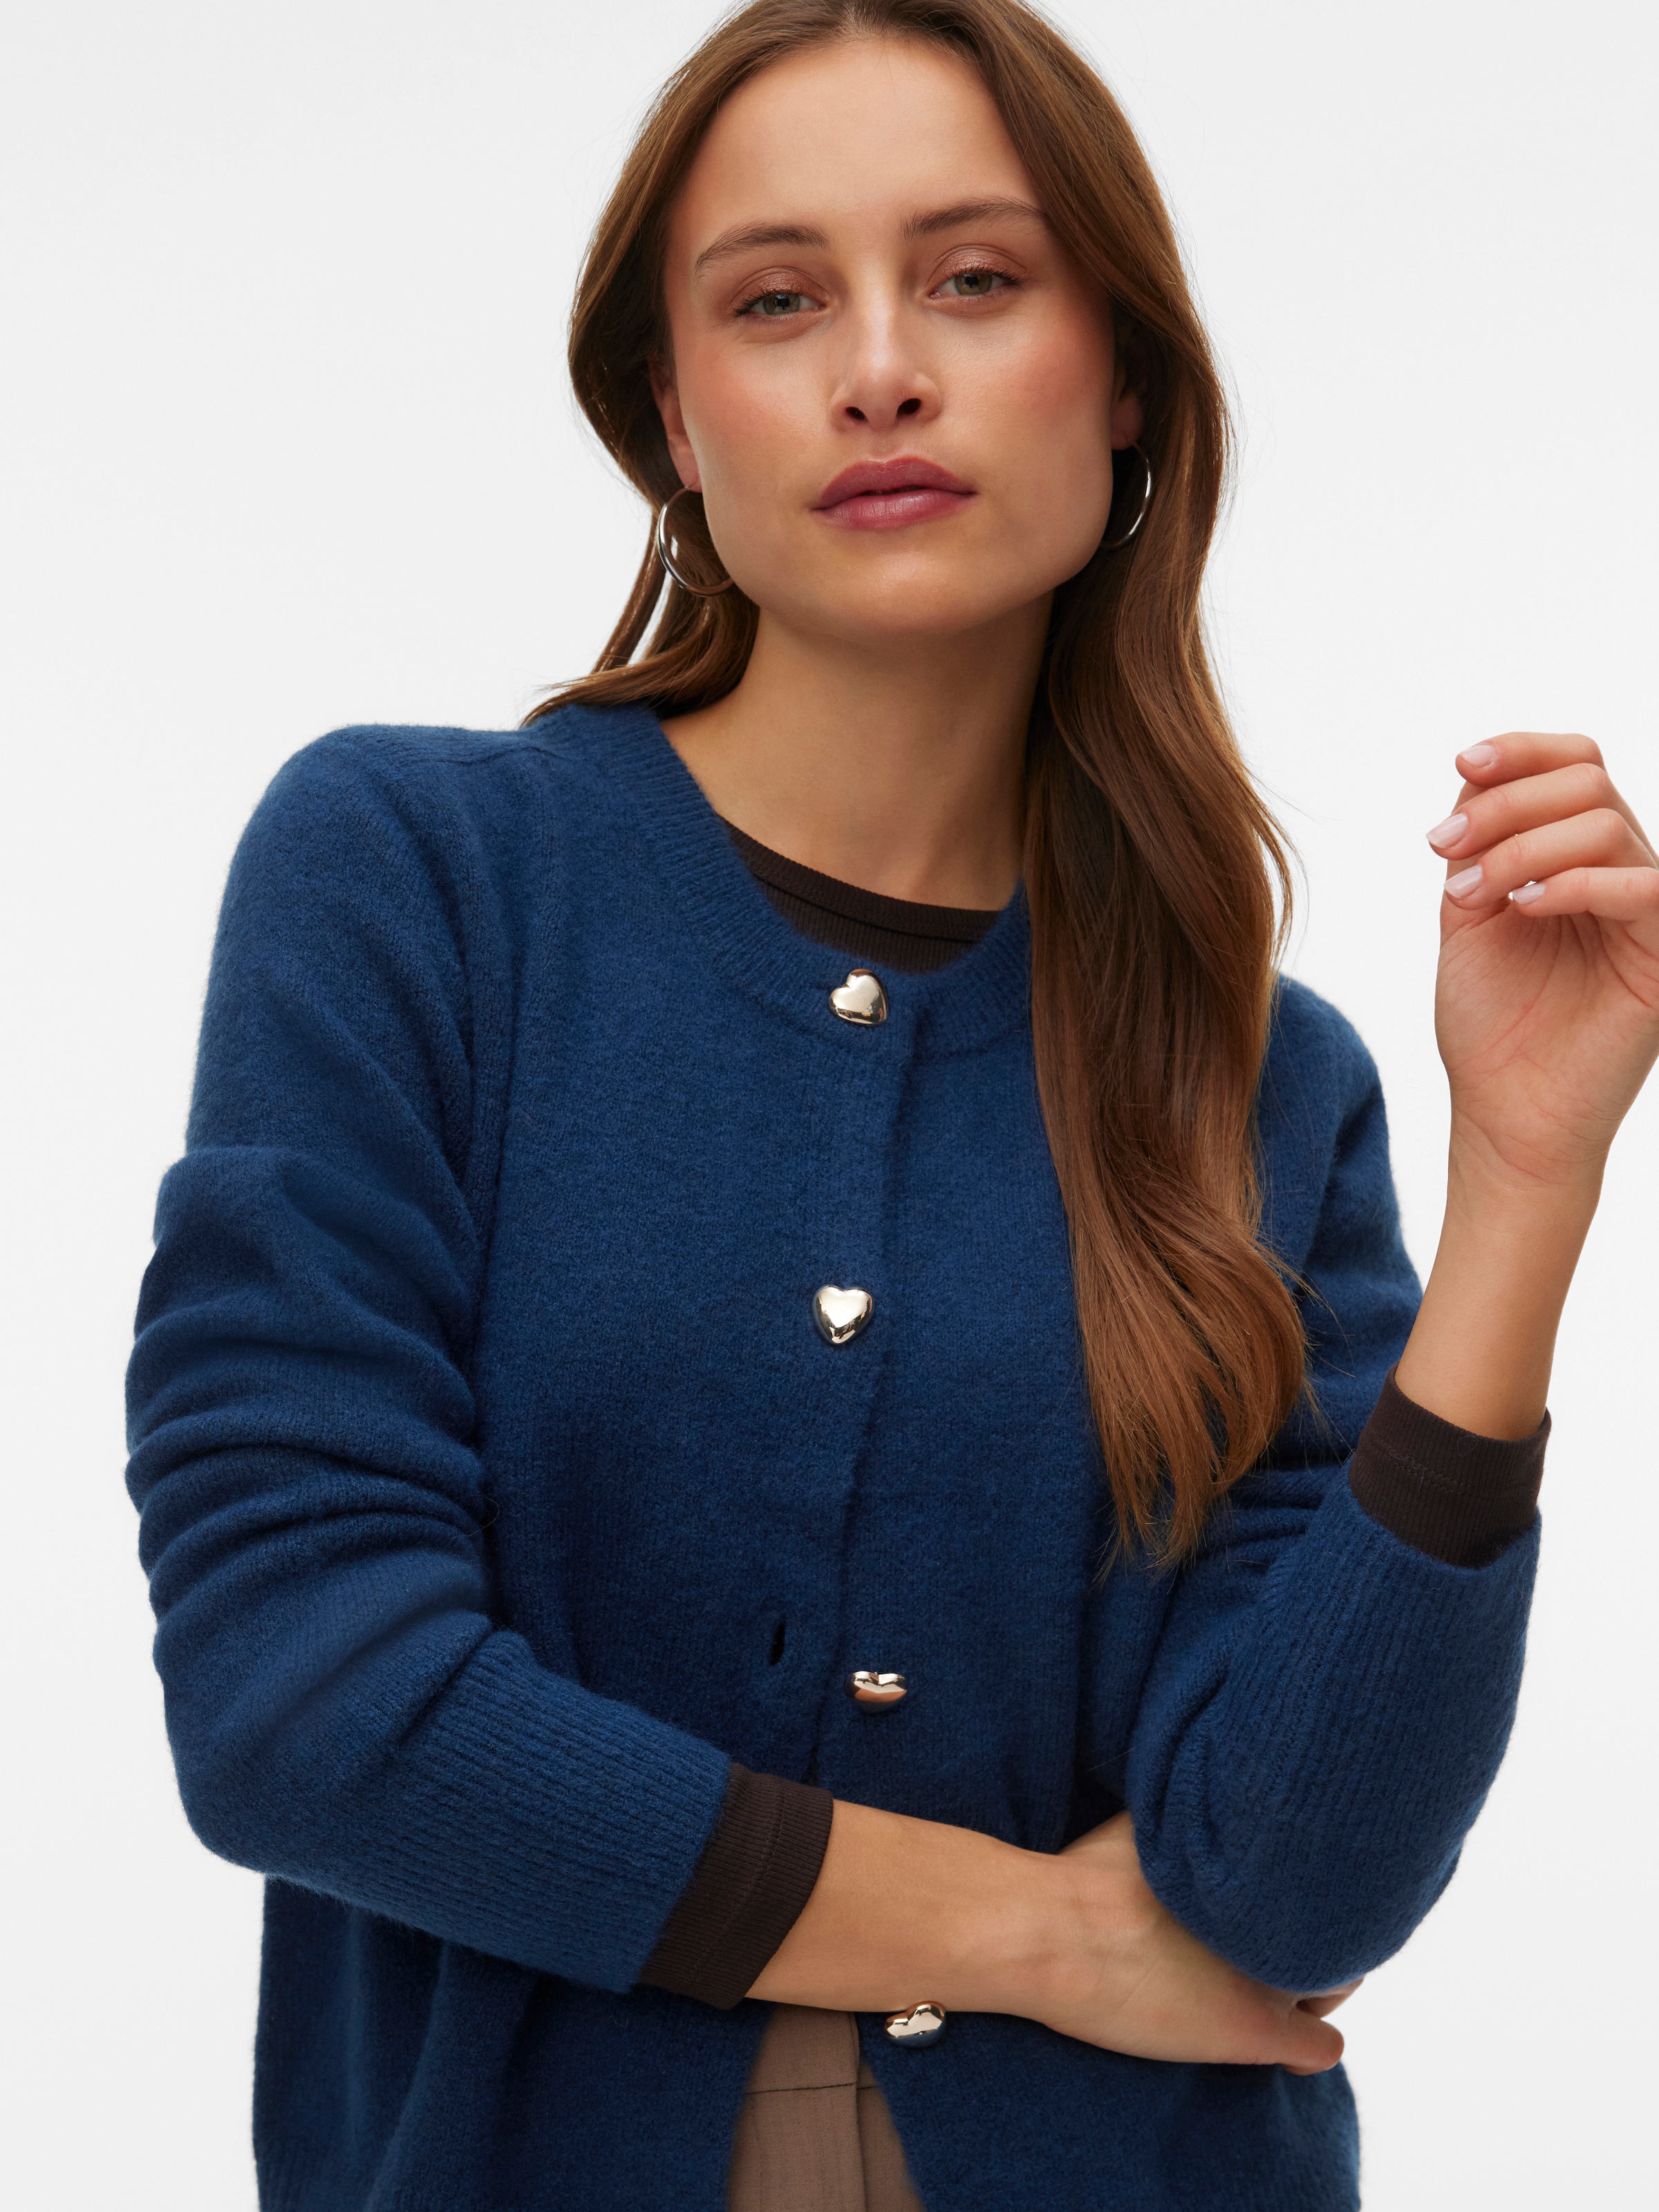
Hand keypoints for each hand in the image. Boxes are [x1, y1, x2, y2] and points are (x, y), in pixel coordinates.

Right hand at [748, 1801, 1350, 2072]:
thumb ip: (1185, 1809)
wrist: (1052, 1934)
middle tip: (1270, 1945)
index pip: (1320, 1877)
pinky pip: (1320, 2048)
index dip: (1299, 1893)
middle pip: (1331, 1929)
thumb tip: (1196, 1771)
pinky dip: (1303, 2049)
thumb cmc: (1084, 1872)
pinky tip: (1279, 2045)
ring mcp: (1273, 1975)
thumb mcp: (1147, 1819)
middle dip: (1310, 1939)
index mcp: (1253, 1865)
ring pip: (1332, 1989)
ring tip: (1269, 1990)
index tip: (1274, 1899)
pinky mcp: (1255, 2031)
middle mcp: (1278, 1913)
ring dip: (1307, 1991)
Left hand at [1426, 732, 1658, 1194]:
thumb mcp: (1469, 913)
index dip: (1523, 750)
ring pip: (1604, 824)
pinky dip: (1573, 882)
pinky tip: (1522, 907)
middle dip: (1504, 805)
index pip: (1576, 765)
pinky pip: (1641, 885)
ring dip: (1520, 846)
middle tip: (1444, 852)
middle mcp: (1621, 874)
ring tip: (1470, 895)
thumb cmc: (1490, 1024)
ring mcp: (1648, 912)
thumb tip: (1475, 773)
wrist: (1505, 1112)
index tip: (1462, 765)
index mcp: (1578, 858)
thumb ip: (1479, 842)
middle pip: (1588, 782)